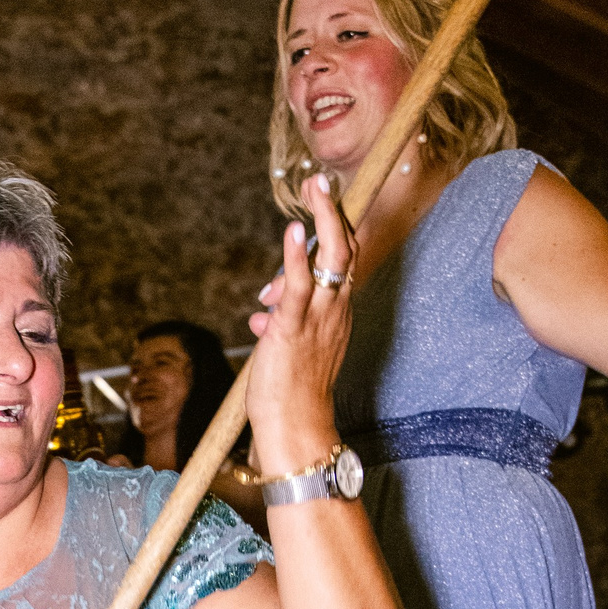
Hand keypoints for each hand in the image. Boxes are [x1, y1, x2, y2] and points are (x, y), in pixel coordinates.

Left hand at [246, 171, 354, 478]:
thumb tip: (261, 312)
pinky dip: (296, 255)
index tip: (323, 201)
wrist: (297, 427)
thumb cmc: (292, 393)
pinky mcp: (293, 329)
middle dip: (335, 211)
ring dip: (325, 218)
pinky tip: (294, 229)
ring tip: (315, 187)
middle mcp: (335, 311)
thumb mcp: (289, 349)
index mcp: (336, 314)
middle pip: (346, 250)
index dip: (336, 228)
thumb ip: (281, 323)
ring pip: (332, 259)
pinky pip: (300, 285)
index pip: (343, 261)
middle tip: (320, 181)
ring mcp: (318, 318)